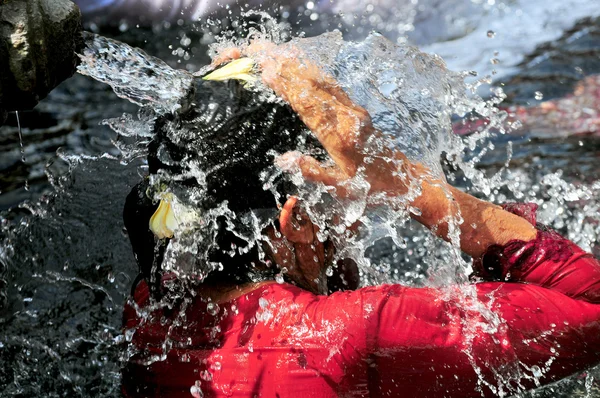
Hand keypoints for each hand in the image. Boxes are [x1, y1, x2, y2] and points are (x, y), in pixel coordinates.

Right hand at [212, 41, 421, 198]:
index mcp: (340, 136)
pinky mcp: (356, 109)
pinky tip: (302, 66)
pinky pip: (331, 85)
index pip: (308, 106)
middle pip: (312, 86)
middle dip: (286, 68)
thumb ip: (313, 172)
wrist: (406, 180)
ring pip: (322, 81)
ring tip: (275, 53)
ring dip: (298, 66)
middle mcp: (347, 117)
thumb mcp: (342, 188)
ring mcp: (353, 110)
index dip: (287, 87)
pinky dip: (313, 72)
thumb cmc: (373, 188)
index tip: (268, 71)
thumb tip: (283, 159)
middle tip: (261, 54)